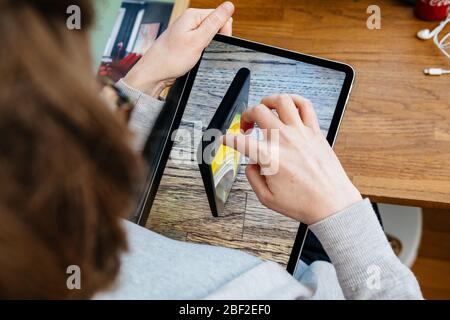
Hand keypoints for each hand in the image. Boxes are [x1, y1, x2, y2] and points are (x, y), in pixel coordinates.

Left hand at [124, 2, 233, 97]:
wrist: (155, 72)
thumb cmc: (171, 58)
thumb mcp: (198, 40)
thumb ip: (215, 23)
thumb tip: (229, 6)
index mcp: (193, 15)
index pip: (221, 15)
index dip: (223, 31)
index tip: (213, 42)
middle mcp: (190, 20)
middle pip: (216, 24)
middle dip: (216, 38)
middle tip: (204, 49)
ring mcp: (188, 30)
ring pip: (210, 34)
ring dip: (209, 45)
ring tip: (196, 52)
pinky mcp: (187, 40)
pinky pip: (202, 41)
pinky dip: (202, 49)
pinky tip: (194, 55)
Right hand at [222, 94, 361, 224]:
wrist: (331, 203)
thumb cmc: (304, 202)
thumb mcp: (267, 198)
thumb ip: (252, 178)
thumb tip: (251, 164)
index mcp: (269, 157)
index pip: (238, 141)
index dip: (226, 138)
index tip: (225, 139)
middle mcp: (283, 140)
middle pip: (257, 112)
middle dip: (245, 115)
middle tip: (247, 126)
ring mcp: (300, 133)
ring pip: (281, 101)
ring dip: (267, 101)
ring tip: (264, 108)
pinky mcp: (314, 131)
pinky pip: (305, 105)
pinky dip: (293, 99)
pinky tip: (288, 105)